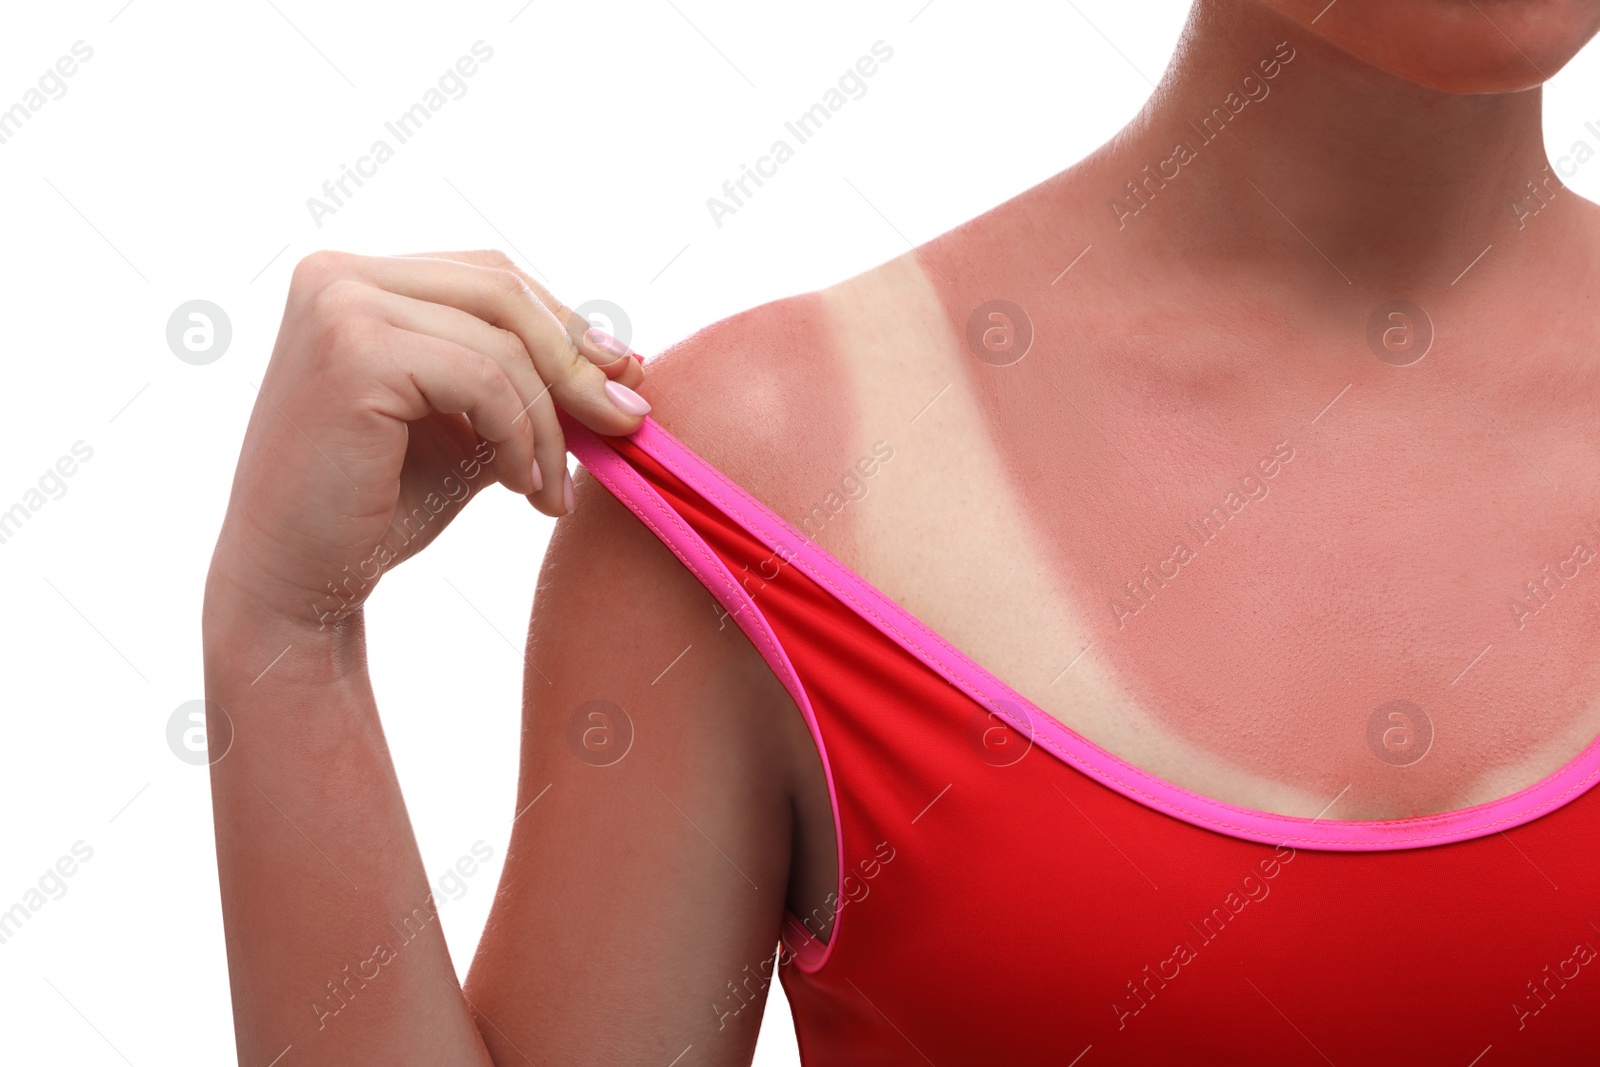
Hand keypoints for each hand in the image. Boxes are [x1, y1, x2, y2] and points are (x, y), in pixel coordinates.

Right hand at [205, 247, 651, 634]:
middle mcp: (338, 275)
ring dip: (549, 422)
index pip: (492, 277)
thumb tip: (625, 361)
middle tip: (624, 427)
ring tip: (549, 488)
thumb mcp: (467, 426)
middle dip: (577, 362)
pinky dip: (520, 436)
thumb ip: (525, 381)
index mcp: (357, 278)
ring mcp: (339, 305)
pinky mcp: (353, 352)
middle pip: (504, 291)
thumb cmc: (379, 506)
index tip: (624, 379)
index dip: (566, 324)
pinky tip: (519, 488)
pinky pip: (484, 379)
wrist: (296, 583)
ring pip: (502, 342)